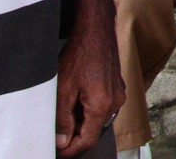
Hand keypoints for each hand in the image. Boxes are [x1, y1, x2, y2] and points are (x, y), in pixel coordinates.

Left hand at [55, 13, 124, 155]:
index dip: (71, 149)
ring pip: (98, 119)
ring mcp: (119, 93)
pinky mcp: (118, 86)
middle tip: (56, 134)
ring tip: (64, 114)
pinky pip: (104, 107)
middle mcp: (115, 102)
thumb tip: (62, 141)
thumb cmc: (80, 54)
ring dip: (82, 122)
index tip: (58, 150)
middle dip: (75, 136)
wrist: (96, 30)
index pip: (87, 140)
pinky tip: (76, 100)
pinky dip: (89, 110)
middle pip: (94, 131)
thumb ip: (63, 119)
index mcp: (102, 105)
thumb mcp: (63, 89)